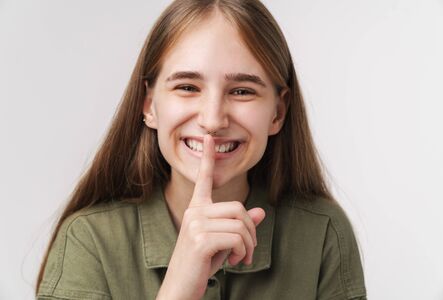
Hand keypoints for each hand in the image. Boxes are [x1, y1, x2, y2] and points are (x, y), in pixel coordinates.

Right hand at [156, 134, 265, 299]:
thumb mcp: (222, 243)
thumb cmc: (199, 265)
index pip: (203, 180)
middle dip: (250, 232)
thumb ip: (239, 226)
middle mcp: (194, 212)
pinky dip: (243, 252)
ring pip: (240, 223)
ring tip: (240, 259)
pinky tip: (234, 263)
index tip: (208, 137)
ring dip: (248, 245)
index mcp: (196, 210)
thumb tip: (261, 212)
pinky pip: (237, 237)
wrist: (180, 289)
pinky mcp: (201, 240)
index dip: (208, 158)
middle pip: (239, 207)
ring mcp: (196, 225)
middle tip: (246, 251)